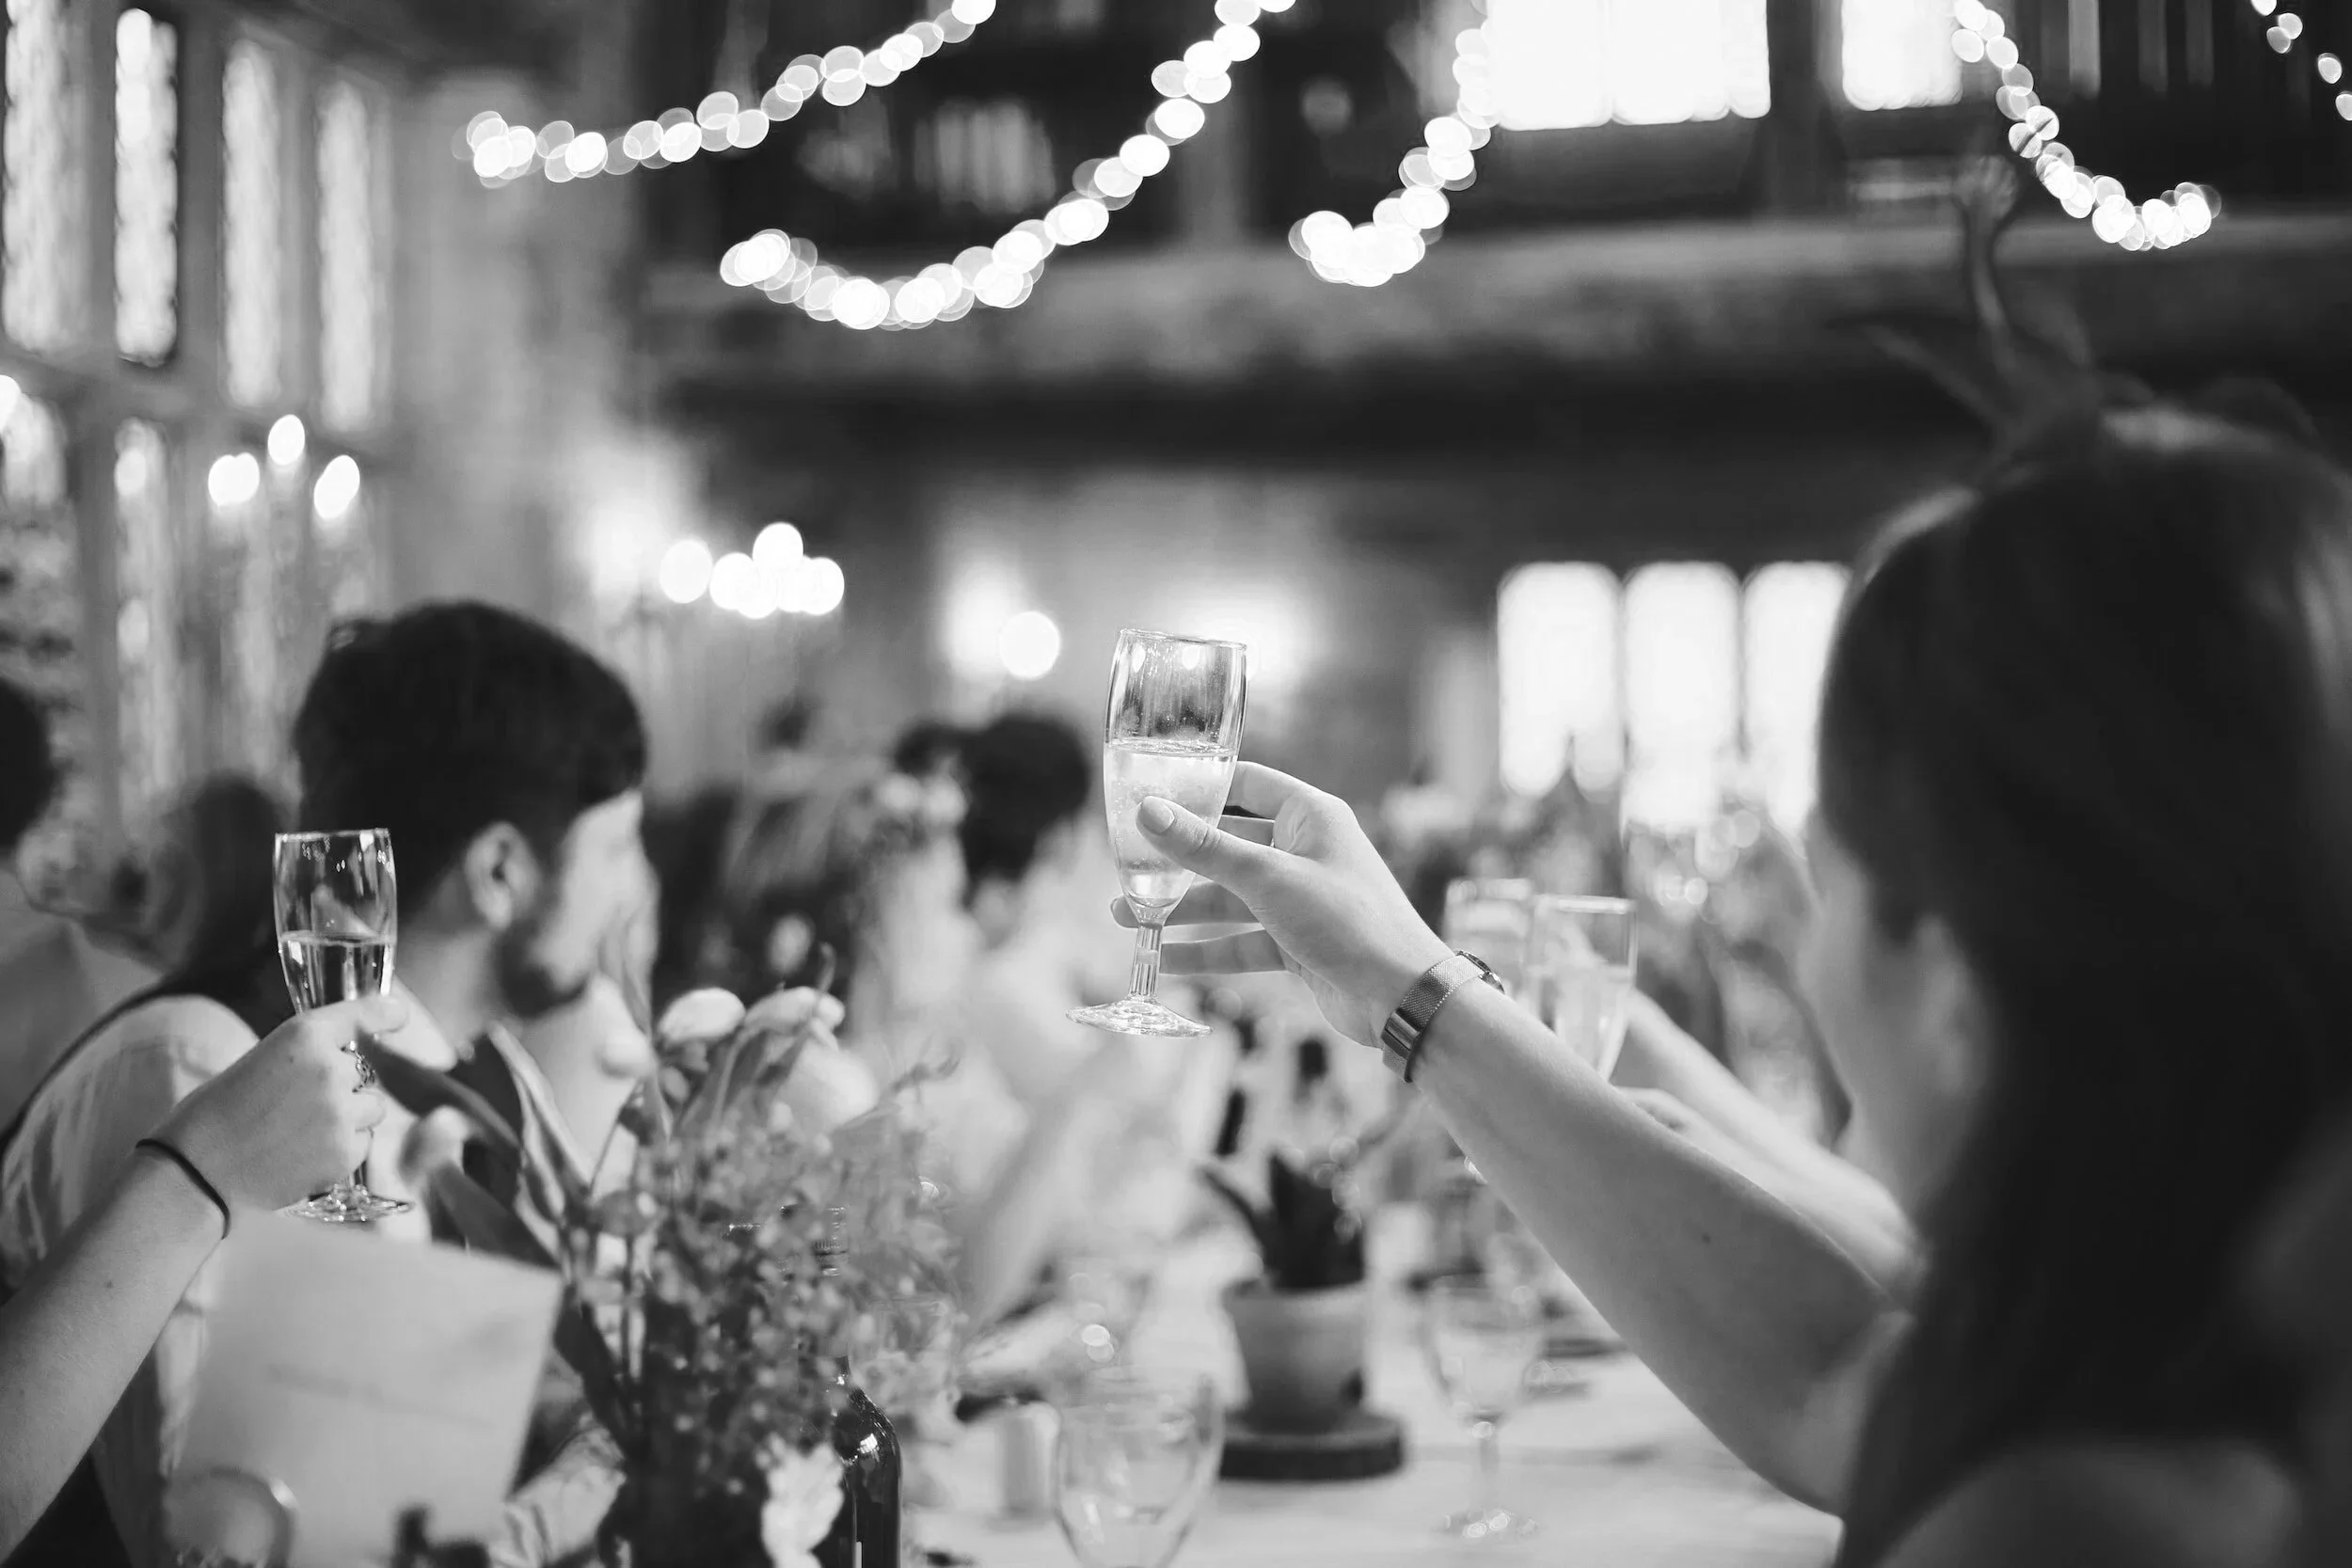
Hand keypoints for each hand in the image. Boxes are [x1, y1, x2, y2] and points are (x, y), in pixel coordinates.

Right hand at [156, 997, 401, 1213]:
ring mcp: (342, 1112)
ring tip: (301, 1132)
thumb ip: (306, 1058)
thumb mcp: (260, 1061)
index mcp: (304, 1036)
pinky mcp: (345, 1152)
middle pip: (364, 1073)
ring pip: (371, 1109)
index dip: (383, 1013)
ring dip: (349, 1118)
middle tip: (297, 1106)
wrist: (196, 1169)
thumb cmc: (216, 1113)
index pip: (361, 1014)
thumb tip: (344, 1065)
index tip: (397, 1015)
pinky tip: (303, 1154)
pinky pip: (363, 1143)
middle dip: (342, 1086)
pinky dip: (342, 1149)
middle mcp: (331, 1069)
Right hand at [1112, 763, 1451, 1046]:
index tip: (1150, 795)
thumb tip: (1149, 813)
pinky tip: (1165, 958)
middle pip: (1229, 845)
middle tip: (1126, 869)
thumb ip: (1205, 850)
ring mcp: (1301, 898)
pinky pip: (1242, 939)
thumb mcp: (1268, 880)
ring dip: (1183, 908)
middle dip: (1178, 861)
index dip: (1199, 788)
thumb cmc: (1348, 921)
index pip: (1246, 784)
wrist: (1400, 996)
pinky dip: (1207, 949)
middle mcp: (1305, 850)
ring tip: (1127, 919)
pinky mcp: (1298, 942)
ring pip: (1231, 897)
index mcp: (1310, 815)